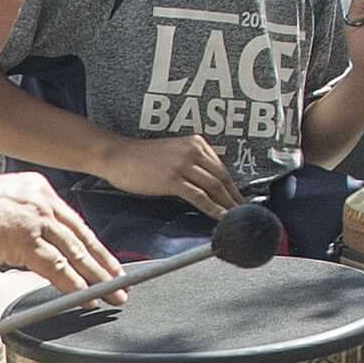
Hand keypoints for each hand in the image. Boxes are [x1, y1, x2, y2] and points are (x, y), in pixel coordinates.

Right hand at [0, 173, 124, 292]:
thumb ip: (22, 223)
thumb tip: (36, 250)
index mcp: (36, 187)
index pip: (73, 221)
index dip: (93, 245)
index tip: (106, 261)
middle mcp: (40, 198)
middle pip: (81, 236)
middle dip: (104, 262)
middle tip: (122, 282)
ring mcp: (33, 216)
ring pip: (75, 252)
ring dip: (97, 278)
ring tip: (112, 295)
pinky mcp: (24, 237)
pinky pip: (57, 267)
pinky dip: (74, 285)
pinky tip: (86, 297)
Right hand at [102, 132, 239, 217]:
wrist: (117, 156)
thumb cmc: (140, 158)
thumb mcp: (172, 153)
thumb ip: (191, 164)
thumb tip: (207, 185)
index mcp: (195, 143)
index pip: (221, 168)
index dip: (234, 187)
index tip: (241, 200)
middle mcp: (192, 150)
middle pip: (222, 178)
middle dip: (236, 198)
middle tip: (246, 213)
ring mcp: (183, 164)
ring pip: (214, 188)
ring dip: (229, 206)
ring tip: (238, 219)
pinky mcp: (172, 179)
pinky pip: (199, 197)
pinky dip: (213, 209)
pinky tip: (221, 218)